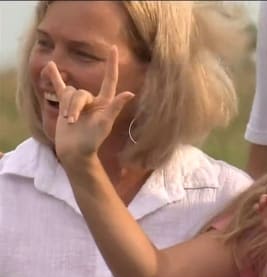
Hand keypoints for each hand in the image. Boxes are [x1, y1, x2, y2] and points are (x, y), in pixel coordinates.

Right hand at [48, 46, 134, 164]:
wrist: (75, 151)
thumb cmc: (92, 140)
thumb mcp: (105, 123)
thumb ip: (115, 106)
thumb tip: (130, 93)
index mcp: (105, 102)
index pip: (110, 79)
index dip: (111, 64)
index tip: (114, 48)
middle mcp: (93, 100)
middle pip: (80, 92)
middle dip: (74, 106)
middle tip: (73, 122)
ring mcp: (79, 102)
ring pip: (69, 93)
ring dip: (66, 107)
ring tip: (68, 122)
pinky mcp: (66, 104)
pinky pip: (59, 87)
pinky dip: (54, 76)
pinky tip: (50, 65)